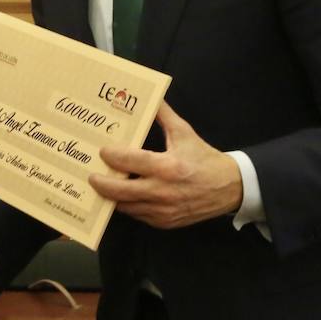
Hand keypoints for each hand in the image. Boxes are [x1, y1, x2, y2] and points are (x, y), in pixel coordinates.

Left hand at [88, 100, 242, 229]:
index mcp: (167, 166)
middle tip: (91, 175)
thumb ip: (163, 115)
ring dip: (112, 197)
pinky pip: (138, 215)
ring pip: (126, 206)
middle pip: (120, 191)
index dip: (112, 156)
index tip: (102, 151)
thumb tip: (150, 97)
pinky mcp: (165, 222)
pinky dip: (128, 206)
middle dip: (101, 184)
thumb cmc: (204, 158)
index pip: (129, 162)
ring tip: (101, 186)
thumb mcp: (184, 132)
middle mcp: (162, 191)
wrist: (229, 188)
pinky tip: (121, 197)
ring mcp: (163, 210)